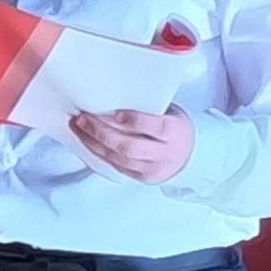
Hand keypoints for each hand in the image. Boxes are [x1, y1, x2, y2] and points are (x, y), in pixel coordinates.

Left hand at [72, 106, 194, 183]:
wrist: (191, 154)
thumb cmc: (174, 126)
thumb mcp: (170, 112)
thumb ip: (149, 107)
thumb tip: (116, 93)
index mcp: (175, 132)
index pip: (156, 127)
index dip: (135, 121)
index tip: (115, 113)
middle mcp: (164, 153)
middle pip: (130, 146)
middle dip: (102, 132)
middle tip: (83, 118)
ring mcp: (152, 169)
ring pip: (119, 159)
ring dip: (95, 143)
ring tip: (79, 128)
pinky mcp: (141, 178)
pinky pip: (117, 167)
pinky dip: (99, 154)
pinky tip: (87, 142)